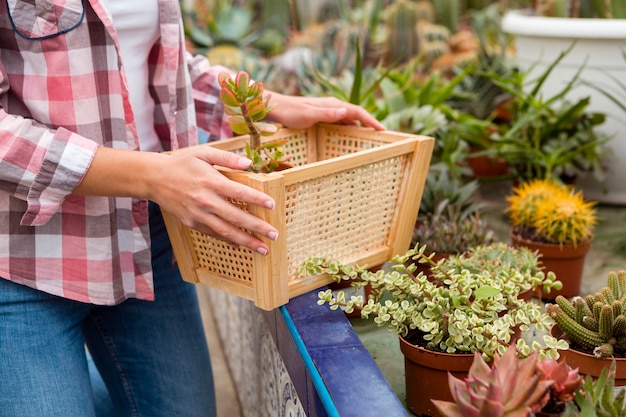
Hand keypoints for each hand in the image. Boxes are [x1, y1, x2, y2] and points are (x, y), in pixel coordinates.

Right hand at [75, 146, 278, 254]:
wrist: (154, 178)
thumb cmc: (182, 162)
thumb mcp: (203, 153)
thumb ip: (227, 157)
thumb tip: (248, 162)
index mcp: (211, 181)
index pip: (240, 192)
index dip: (257, 200)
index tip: (272, 205)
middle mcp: (206, 201)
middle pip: (236, 217)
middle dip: (257, 228)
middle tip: (275, 235)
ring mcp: (198, 214)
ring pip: (226, 231)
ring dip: (246, 241)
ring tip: (263, 249)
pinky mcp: (192, 223)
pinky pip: (214, 234)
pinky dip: (229, 240)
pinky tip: (242, 244)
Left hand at [266, 94, 384, 130]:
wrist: (277, 108)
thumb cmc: (291, 112)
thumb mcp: (309, 115)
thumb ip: (327, 114)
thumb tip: (345, 112)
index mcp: (333, 105)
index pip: (358, 112)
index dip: (371, 120)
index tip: (382, 130)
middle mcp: (333, 107)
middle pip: (357, 115)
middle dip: (369, 124)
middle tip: (381, 136)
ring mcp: (328, 111)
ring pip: (349, 119)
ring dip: (360, 126)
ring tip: (369, 138)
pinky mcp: (323, 117)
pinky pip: (341, 123)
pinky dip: (349, 129)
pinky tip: (350, 137)